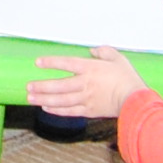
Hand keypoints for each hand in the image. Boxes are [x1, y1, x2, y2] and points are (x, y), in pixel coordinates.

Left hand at [29, 46, 143, 118]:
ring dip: (44, 98)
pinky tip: (46, 108)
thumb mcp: (118, 58)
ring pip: (60, 100)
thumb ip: (104, 51)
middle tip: (28, 86)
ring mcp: (86, 99)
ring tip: (30, 98)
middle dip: (41, 86)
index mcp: (90, 69)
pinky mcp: (89, 111)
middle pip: (59, 85)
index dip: (51, 62)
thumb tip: (92, 50)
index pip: (66, 64)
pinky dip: (56, 110)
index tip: (38, 62)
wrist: (135, 100)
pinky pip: (69, 111)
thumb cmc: (127, 78)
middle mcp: (85, 84)